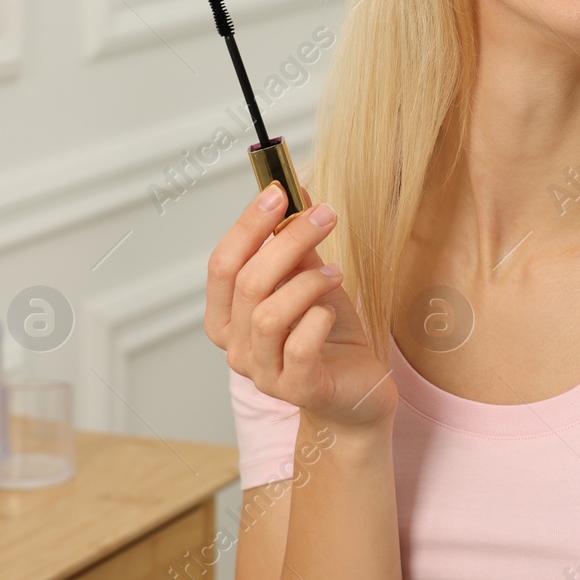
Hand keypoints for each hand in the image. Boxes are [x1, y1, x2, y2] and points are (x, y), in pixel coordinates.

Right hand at [205, 180, 397, 430]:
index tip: (278, 191)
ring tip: (336, 273)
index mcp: (228, 317)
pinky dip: (317, 320)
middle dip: (287, 241)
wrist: (357, 390)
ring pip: (268, 315)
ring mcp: (262, 373)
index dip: (248, 226)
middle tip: (324, 216)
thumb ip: (296, 244)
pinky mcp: (296, 389)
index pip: (223, 264)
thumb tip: (295, 189)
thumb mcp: (310, 280)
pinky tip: (332, 311)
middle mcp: (236, 347)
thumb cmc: (328, 334)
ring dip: (306, 282)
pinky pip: (298, 348)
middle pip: (247, 283)